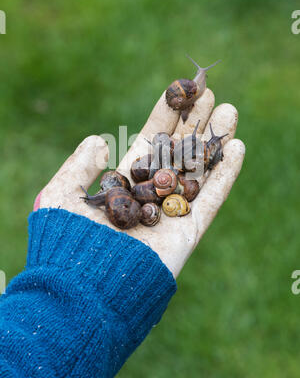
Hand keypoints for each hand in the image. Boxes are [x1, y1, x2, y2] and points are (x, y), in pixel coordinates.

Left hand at [34, 88, 244, 277]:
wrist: (83, 287)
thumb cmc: (66, 240)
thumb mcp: (61, 193)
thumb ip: (79, 166)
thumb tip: (99, 141)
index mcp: (123, 183)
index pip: (149, 142)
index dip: (164, 117)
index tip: (177, 90)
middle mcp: (149, 195)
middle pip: (177, 151)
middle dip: (193, 122)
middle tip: (210, 93)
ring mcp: (171, 212)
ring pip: (198, 170)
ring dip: (215, 141)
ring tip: (229, 111)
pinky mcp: (188, 231)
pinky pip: (212, 199)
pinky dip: (225, 174)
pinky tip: (237, 147)